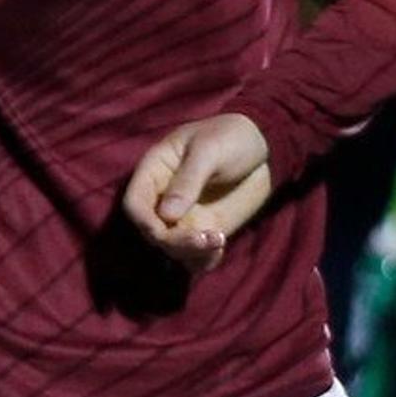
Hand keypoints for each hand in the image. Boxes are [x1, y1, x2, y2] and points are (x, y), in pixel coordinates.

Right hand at [122, 114, 277, 267]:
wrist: (261, 147)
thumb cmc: (230, 137)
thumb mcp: (209, 150)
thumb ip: (188, 180)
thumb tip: (166, 215)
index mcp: (155, 171)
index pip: (134, 204)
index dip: (145, 222)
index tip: (165, 232)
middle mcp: (162, 198)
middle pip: (152, 232)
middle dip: (173, 242)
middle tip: (204, 239)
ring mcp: (182, 217)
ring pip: (172, 248)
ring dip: (190, 253)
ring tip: (218, 241)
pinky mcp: (202, 229)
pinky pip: (194, 255)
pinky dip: (203, 260)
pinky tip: (220, 248)